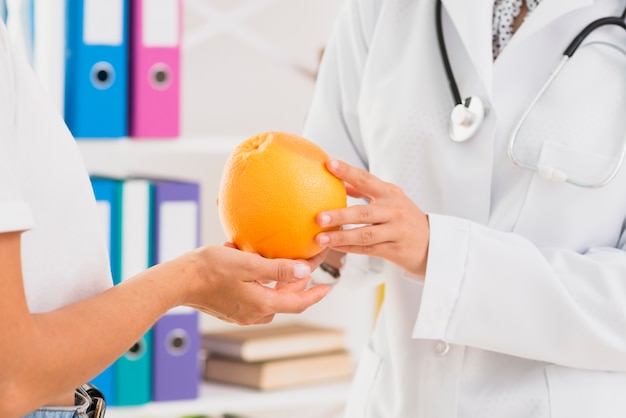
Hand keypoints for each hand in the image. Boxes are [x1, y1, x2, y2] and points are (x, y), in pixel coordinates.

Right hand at [182, 245, 330, 324]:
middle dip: (297, 287)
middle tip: (304, 269)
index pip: (297, 303)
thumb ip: (277, 268)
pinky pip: (253, 297)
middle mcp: (252, 313)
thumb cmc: (209, 269)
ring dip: (278, 286)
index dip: (315, 295)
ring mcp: (240, 313)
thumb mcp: (247, 264)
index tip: (328, 287)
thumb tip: (303, 270)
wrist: (177, 281)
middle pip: (284, 302)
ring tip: (280, 267)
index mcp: (261, 304)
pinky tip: (253, 268)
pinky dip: (260, 285)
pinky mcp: (229, 308)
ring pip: (268, 300)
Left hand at [315, 159, 428, 277]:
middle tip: (318, 217)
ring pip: (364, 234)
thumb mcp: (391, 200)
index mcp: (390, 193)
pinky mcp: (395, 250)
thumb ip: (366, 191)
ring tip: (320, 238)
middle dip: (340, 214)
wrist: (433, 244)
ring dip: (340, 237)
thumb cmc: (406, 219)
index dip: (347, 171)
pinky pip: (368, 250)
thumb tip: (341, 182)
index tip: (329, 163)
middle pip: (363, 212)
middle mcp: (394, 210)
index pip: (366, 179)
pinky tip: (333, 247)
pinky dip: (349, 248)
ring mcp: (395, 231)